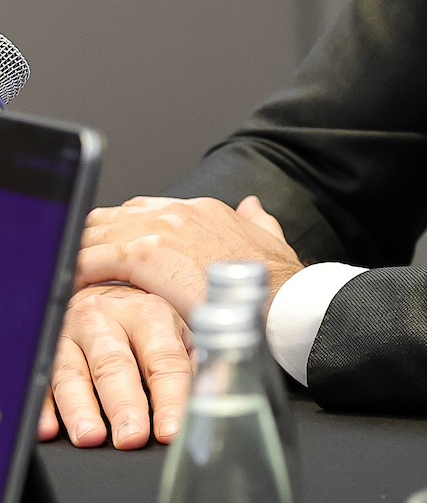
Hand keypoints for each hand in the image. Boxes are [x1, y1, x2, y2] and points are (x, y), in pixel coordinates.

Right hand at [40, 283, 191, 446]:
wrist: (100, 291)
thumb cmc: (146, 323)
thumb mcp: (177, 332)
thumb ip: (193, 363)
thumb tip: (214, 396)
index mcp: (150, 314)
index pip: (164, 362)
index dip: (169, 398)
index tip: (171, 430)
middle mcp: (107, 319)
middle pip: (115, 366)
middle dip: (124, 405)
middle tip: (131, 437)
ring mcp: (70, 333)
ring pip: (72, 373)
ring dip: (81, 408)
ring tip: (91, 437)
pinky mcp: (44, 348)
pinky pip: (41, 379)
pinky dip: (44, 406)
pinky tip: (48, 428)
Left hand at [78, 195, 301, 313]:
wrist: (279, 296)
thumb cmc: (275, 279)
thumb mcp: (269, 238)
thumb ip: (256, 219)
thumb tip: (252, 206)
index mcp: (199, 208)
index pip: (140, 209)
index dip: (120, 230)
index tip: (112, 249)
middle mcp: (175, 211)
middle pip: (111, 216)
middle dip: (93, 239)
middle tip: (82, 265)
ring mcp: (157, 230)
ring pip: (95, 234)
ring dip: (81, 255)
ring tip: (71, 278)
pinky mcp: (143, 255)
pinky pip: (91, 259)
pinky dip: (76, 272)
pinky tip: (72, 287)